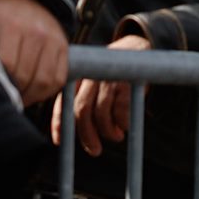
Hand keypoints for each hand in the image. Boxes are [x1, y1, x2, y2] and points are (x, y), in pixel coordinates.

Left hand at [0, 0, 70, 106]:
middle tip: (4, 99)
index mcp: (12, 25)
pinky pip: (58, 78)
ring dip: (31, 96)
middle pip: (26, 75)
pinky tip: (33, 92)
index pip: (8, 63)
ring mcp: (52, 40)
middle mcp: (36, 32)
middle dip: (14, 92)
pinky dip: (46, 91)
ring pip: (45, 81)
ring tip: (18, 98)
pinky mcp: (63, 46)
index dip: (0, 81)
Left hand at [51, 32, 146, 154]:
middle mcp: (91, 76)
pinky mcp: (126, 82)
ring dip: (107, 132)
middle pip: (81, 111)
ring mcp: (108, 79)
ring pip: (101, 113)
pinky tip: (125, 126)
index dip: (59, 123)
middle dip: (86, 135)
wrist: (139, 48)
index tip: (59, 142)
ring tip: (116, 137)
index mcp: (79, 76)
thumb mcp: (94, 80)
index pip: (63, 101)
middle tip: (95, 150)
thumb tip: (74, 134)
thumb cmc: (112, 73)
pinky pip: (120, 111)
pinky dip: (122, 123)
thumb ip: (83, 99)